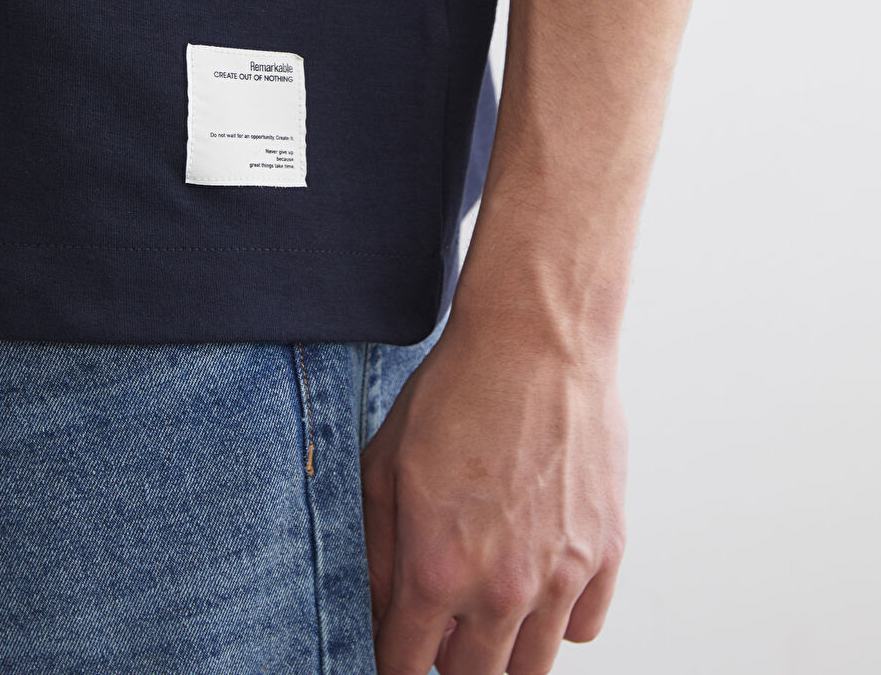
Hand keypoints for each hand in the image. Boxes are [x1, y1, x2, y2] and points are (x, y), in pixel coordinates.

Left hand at [360, 304, 627, 674]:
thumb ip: (376, 552)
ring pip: (531, 668)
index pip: (406, 667)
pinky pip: (583, 628)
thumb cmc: (458, 391)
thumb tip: (378, 611)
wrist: (536, 340)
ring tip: (488, 599)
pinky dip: (558, 617)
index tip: (395, 643)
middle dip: (449, 656)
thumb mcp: (385, 464)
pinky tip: (537, 574)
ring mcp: (562, 576)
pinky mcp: (607, 553)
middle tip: (442, 617)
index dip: (393, 659)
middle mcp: (503, 588)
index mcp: (438, 570)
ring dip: (504, 645)